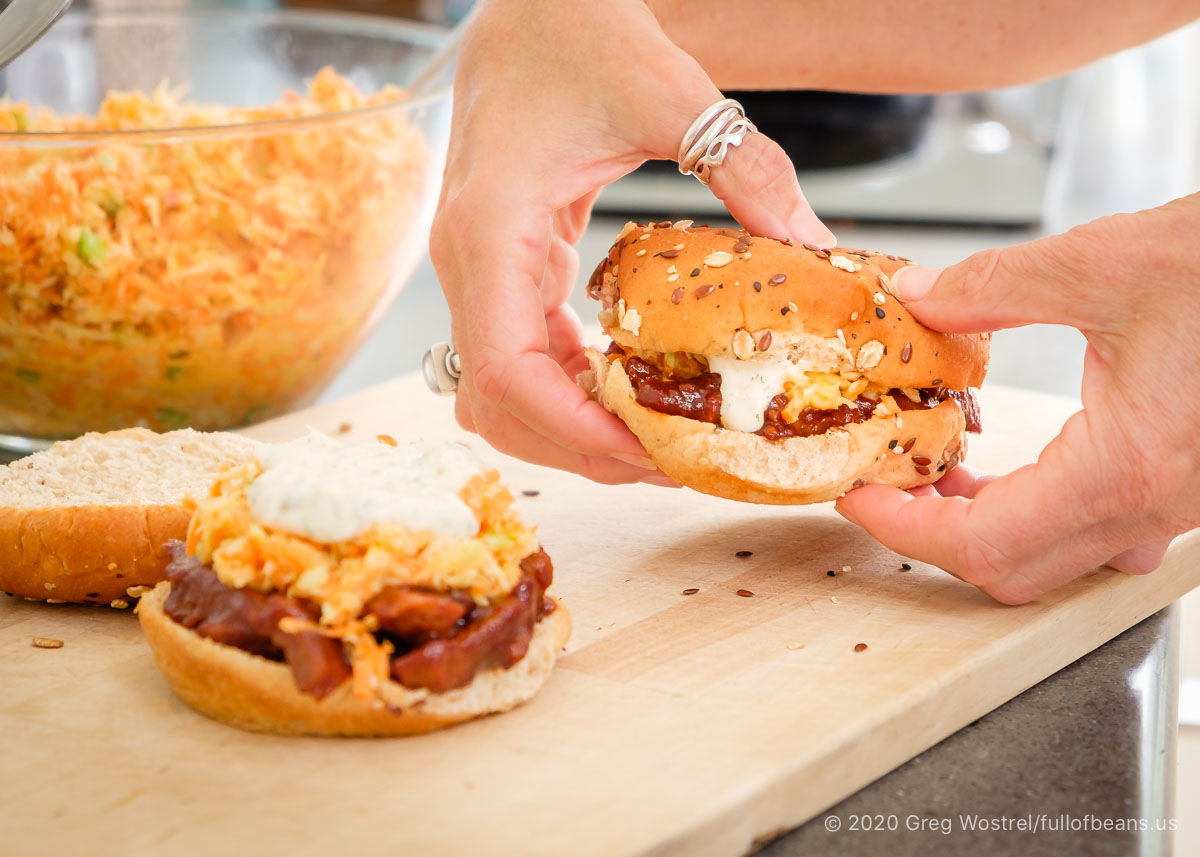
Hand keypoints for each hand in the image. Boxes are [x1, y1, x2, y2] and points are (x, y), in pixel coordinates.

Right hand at [429, 0, 833, 483]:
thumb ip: (744, 166)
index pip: (504, 369)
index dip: (573, 429)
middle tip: (672, 464)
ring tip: (656, 442)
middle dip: (579, 449)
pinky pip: (520, 360)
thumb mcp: (670, 91)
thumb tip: (811, 246)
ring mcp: (478, 274)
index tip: (647, 451)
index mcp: (490, 229)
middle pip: (498, 403)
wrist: (531, 9)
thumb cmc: (576, 34)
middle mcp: (468, 264)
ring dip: (568, 431)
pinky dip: (567, 394)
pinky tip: (627, 394)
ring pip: (499, 394)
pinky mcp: (502, 273)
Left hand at [836, 194, 1199, 602]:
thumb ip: (992, 287)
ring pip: (1057, 558)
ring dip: (985, 527)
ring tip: (939, 473)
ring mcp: (1176, 506)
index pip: (985, 544)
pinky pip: (1098, 532)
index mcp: (1125, 470)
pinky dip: (1037, 514)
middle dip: (934, 535)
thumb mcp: (1105, 264)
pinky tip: (1015, 469)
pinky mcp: (1186, 487)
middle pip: (1014, 569)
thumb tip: (919, 296)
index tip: (859, 497)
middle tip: (889, 485)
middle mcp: (1154, 507)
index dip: (906, 529)